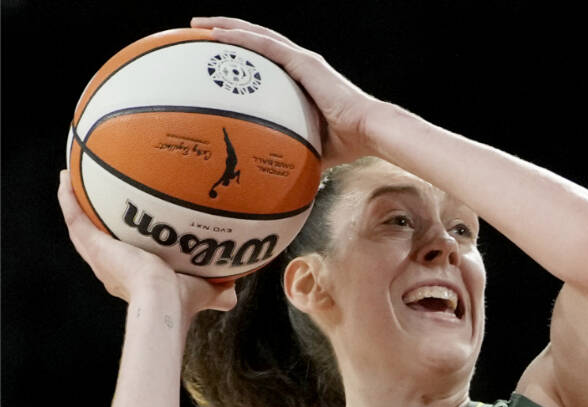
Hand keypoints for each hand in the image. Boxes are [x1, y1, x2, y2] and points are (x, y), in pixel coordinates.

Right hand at [59, 171, 235, 316]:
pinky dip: (68, 197)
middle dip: (93, 221)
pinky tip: (66, 177)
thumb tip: (234, 292)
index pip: (123, 257)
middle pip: (97, 241)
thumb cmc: (184, 301)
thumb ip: (219, 290)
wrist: (164, 301)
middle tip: (90, 199)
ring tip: (70, 180)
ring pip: (80, 227)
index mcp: (133, 278)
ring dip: (74, 203)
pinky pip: (74, 217)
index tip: (122, 228)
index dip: (120, 243)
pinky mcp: (93, 246)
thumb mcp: (205, 292)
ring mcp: (99, 257)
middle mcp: (112, 268)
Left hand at [191, 17, 381, 167]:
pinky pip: (264, 44)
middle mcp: (302, 64)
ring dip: (226, 28)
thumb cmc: (349, 142)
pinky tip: (217, 34)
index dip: (244, 53)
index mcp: (304, 80)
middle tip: (198, 32)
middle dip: (227, 33)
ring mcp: (302, 60)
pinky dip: (240, 37)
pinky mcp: (304, 61)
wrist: (369, 131)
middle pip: (257, 40)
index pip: (268, 60)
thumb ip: (297, 153)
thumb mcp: (314, 147)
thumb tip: (282, 178)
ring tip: (198, 26)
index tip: (219, 56)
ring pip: (256, 35)